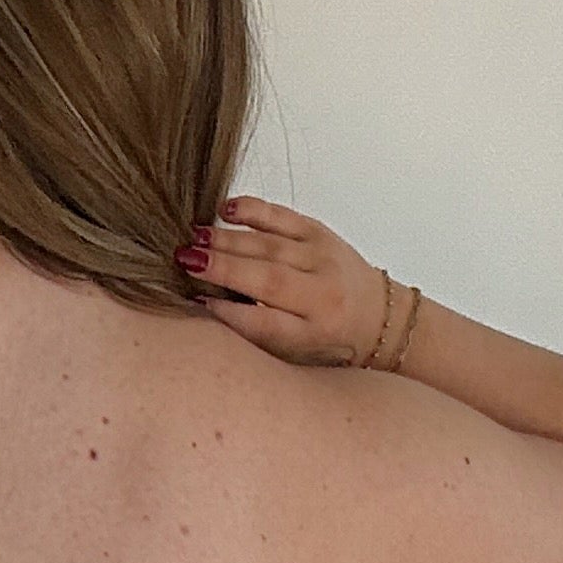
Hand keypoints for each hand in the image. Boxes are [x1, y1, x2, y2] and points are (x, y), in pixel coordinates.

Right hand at [178, 195, 391, 366]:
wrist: (379, 317)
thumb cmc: (330, 341)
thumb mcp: (296, 353)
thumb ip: (258, 333)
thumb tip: (207, 306)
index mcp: (313, 332)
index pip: (266, 322)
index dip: (230, 313)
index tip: (196, 303)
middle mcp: (321, 294)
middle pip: (266, 279)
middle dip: (222, 268)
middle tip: (183, 260)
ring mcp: (322, 257)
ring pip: (269, 245)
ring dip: (227, 239)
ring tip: (193, 238)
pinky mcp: (319, 232)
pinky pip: (282, 216)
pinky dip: (252, 210)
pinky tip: (224, 209)